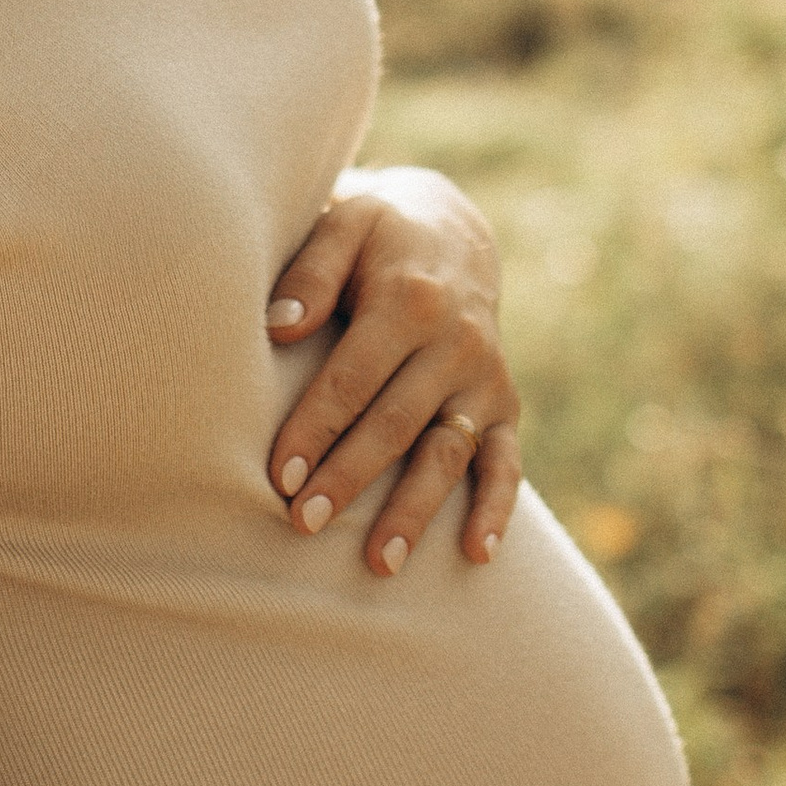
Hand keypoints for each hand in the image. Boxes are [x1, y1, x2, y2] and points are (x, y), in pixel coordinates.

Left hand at [266, 166, 522, 572]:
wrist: (450, 233)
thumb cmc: (374, 237)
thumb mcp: (343, 224)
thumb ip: (310, 271)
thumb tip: (279, 327)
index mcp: (409, 300)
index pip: (354, 376)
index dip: (316, 427)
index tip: (280, 475)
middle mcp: (455, 342)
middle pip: (396, 422)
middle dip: (351, 477)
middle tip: (304, 522)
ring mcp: (484, 378)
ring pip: (447, 452)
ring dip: (415, 509)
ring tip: (379, 561)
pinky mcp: (504, 405)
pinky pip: (505, 462)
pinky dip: (497, 508)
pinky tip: (477, 554)